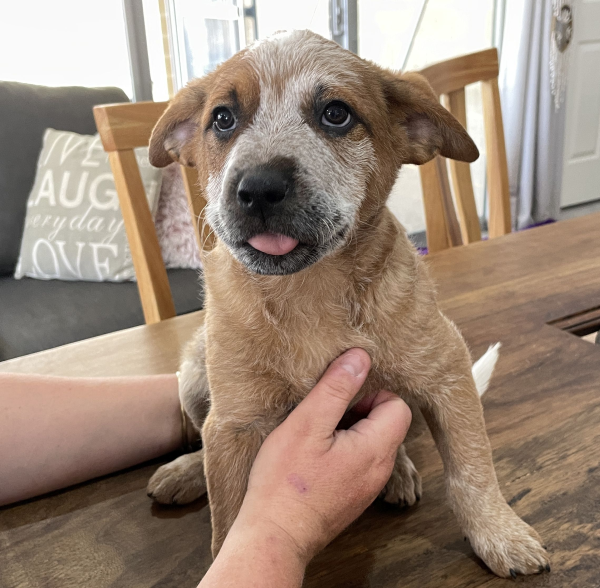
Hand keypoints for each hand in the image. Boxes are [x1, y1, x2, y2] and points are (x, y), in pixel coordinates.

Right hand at [232, 348, 411, 563]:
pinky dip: (342, 451)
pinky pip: (359, 461)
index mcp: (376, 450)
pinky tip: (313, 457)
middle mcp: (380, 471)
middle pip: (386, 423)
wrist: (273, 537)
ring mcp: (367, 487)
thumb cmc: (286, 481)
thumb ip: (336, 388)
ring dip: (348, 431)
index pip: (398, 406)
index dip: (371, 394)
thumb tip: (360, 358)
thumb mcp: (307, 423)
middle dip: (358, 411)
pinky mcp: (352, 497)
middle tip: (324, 417)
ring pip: (371, 442)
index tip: (340, 400)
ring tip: (315, 437)